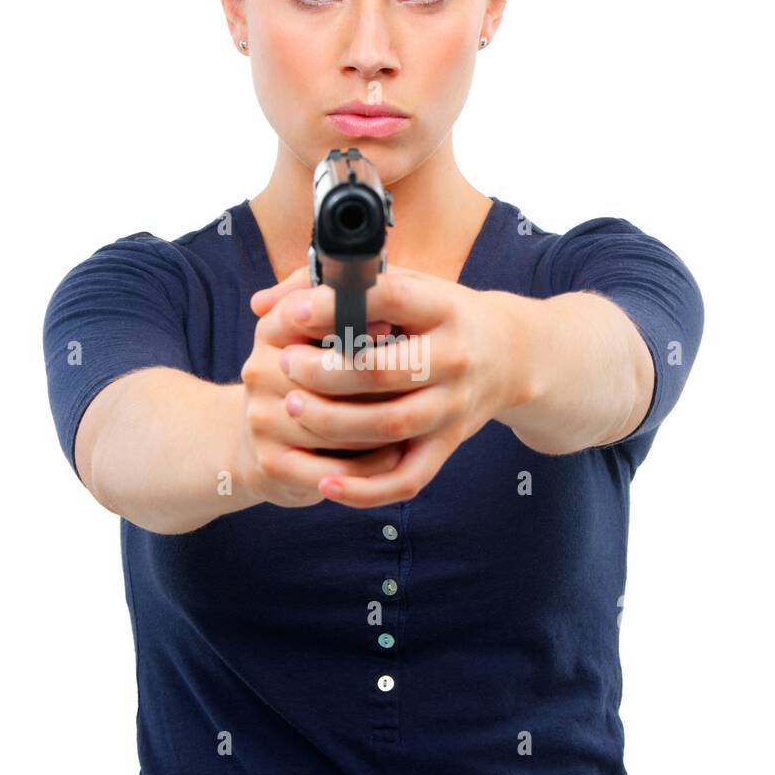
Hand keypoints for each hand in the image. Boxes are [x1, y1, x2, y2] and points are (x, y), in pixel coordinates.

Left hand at [249, 265, 531, 507]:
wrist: (512, 355)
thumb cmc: (438, 316)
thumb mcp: (402, 286)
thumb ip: (332, 287)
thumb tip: (263, 304)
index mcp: (443, 308)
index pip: (391, 300)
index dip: (336, 307)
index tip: (293, 313)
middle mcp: (455, 358)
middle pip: (385, 370)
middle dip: (326, 370)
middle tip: (285, 364)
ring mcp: (453, 407)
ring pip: (390, 425)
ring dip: (335, 421)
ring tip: (293, 406)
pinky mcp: (448, 445)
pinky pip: (408, 478)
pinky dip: (365, 488)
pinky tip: (325, 484)